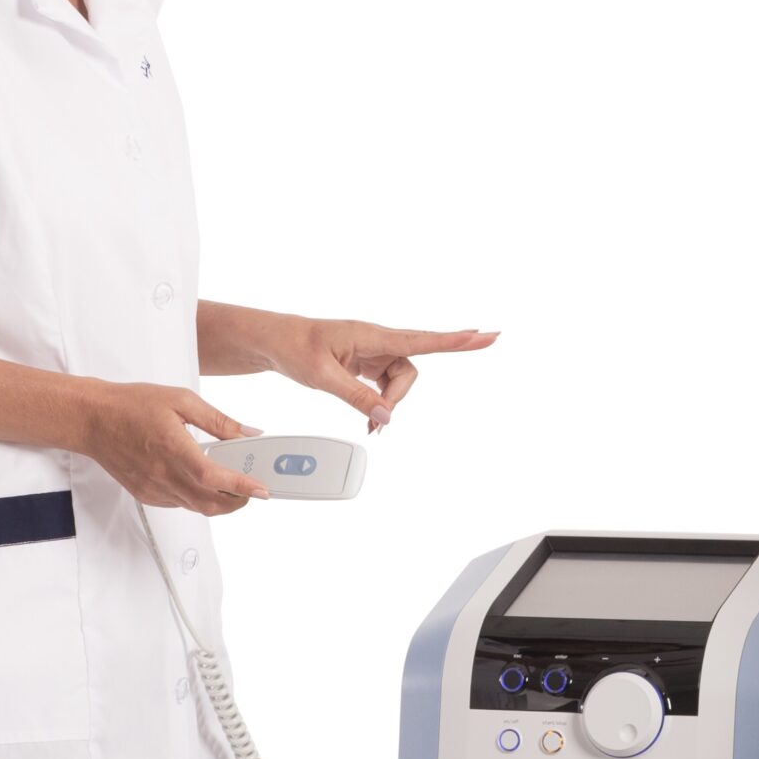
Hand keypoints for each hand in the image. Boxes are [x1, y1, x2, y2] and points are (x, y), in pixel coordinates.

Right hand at [79, 382, 268, 514]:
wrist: (92, 418)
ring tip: (230, 484)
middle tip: (251, 489)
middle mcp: (163, 474)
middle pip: (210, 503)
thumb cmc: (131, 405)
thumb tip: (248, 433)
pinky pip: (180, 504)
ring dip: (219, 501)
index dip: (243, 487)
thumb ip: (219, 420)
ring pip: (197, 507)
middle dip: (238, 501)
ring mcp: (154, 489)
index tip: (263, 490)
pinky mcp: (147, 494)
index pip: (215, 477)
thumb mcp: (181, 401)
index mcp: (173, 449)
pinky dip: (197, 497)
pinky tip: (200, 480)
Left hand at [266, 317, 498, 428]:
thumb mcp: (322, 375)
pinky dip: (381, 403)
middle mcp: (377, 342)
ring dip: (390, 404)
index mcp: (371, 335)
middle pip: (410, 371)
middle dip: (399, 397)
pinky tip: (370, 418)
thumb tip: (386, 416)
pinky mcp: (366, 364)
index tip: (485, 336)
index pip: (421, 340)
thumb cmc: (293, 347)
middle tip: (377, 422)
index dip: (455, 341)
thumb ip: (356, 396)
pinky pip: (386, 386)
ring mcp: (373, 353)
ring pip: (399, 381)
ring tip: (370, 423)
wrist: (273, 341)